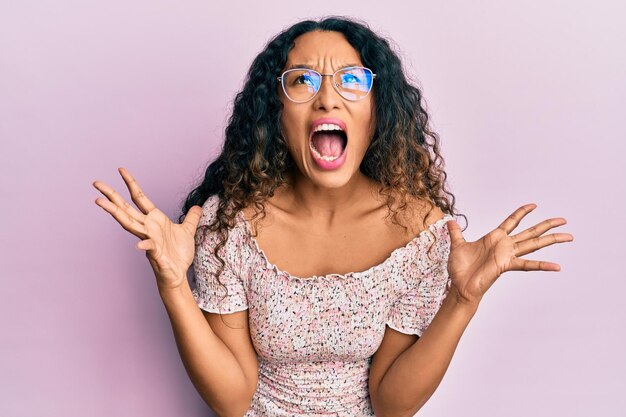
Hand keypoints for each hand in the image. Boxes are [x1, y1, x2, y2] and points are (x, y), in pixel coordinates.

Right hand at [93, 168, 202, 290]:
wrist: (179, 274)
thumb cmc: (179, 254)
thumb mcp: (188, 231)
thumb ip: (191, 218)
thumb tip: (197, 207)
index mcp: (154, 219)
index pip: (139, 198)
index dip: (131, 183)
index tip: (121, 170)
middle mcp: (148, 228)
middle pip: (125, 208)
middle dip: (111, 195)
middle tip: (96, 183)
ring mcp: (149, 240)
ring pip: (129, 224)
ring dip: (115, 213)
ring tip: (100, 202)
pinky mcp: (156, 254)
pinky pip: (149, 248)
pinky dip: (144, 245)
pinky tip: (138, 245)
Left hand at [445, 204, 572, 306]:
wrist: (459, 285)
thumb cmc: (459, 269)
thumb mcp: (457, 245)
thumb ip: (456, 232)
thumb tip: (449, 221)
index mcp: (494, 238)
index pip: (512, 221)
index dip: (522, 213)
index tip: (534, 204)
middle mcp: (504, 246)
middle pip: (530, 232)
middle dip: (546, 225)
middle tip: (564, 220)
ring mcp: (507, 255)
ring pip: (534, 244)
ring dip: (551, 239)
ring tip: (569, 236)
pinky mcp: (506, 265)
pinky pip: (527, 265)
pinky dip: (542, 266)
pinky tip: (557, 266)